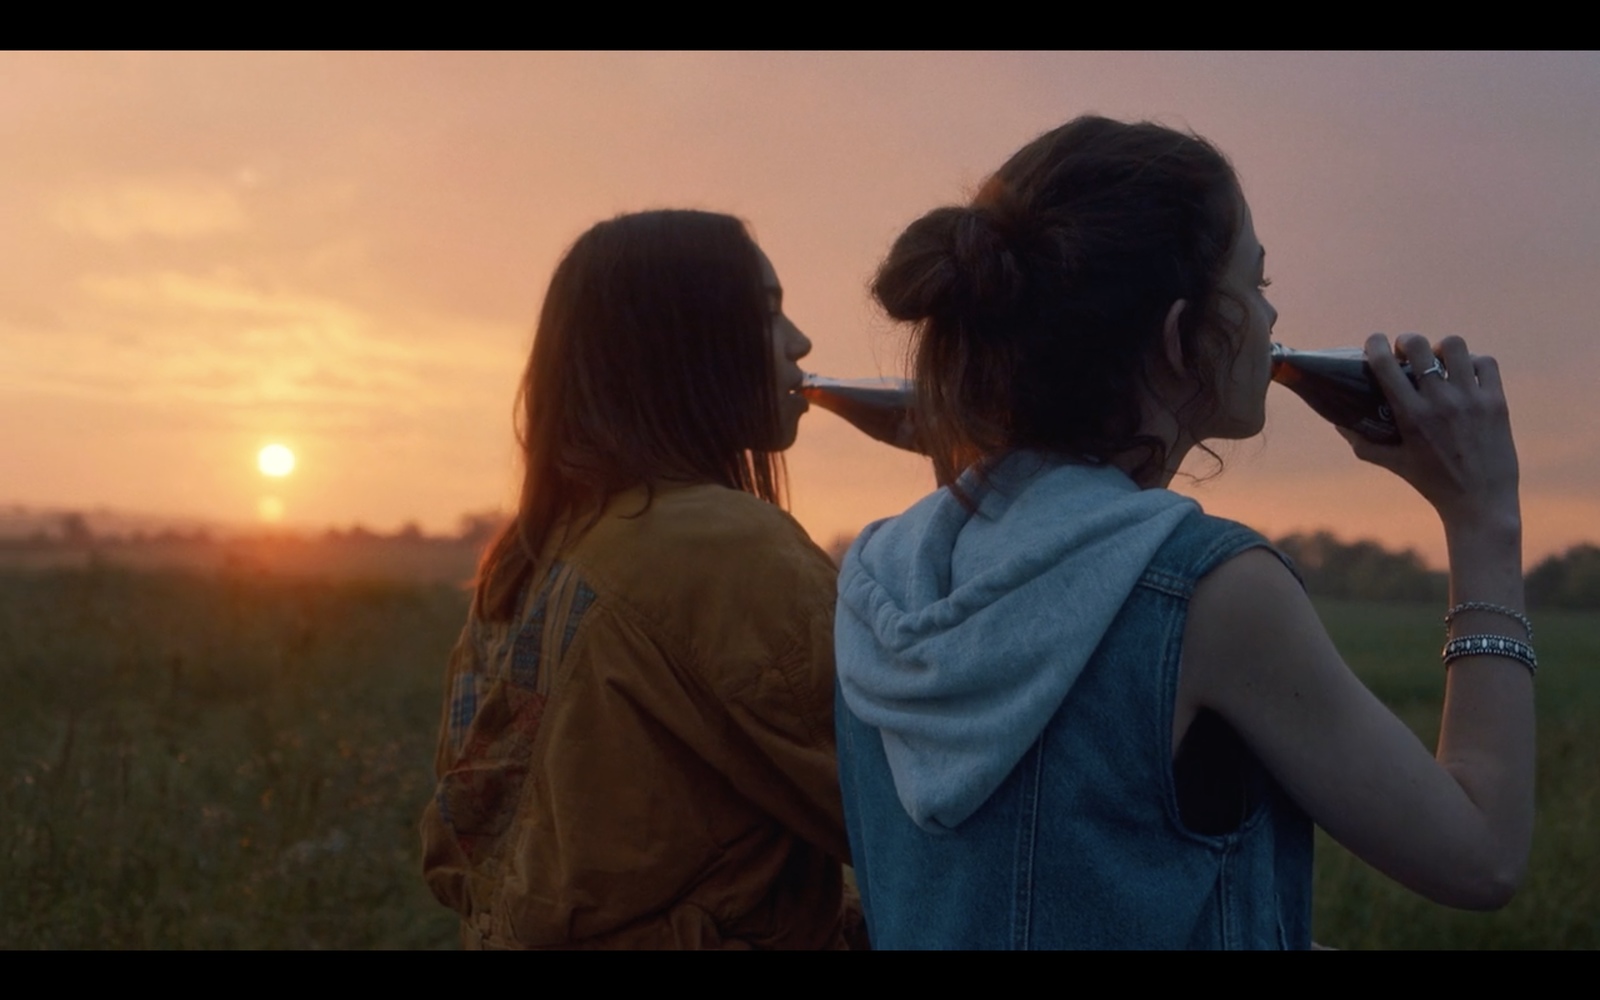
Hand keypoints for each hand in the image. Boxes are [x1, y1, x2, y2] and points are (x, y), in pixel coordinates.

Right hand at [1336, 333, 1520, 528]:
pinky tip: (1465, 375)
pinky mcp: (1496, 402)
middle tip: (1406, 352)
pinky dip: (1473, 363)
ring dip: (1441, 348)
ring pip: (1455, 346)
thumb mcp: (1393, 463)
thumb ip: (1362, 442)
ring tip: (1438, 361)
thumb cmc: (1431, 483)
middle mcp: (1440, 403)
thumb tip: (1338, 423)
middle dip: (1407, 341)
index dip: (1375, 344)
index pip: (1385, 364)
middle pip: (1420, 345)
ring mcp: (1471, 400)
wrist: (1480, 502)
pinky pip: (1485, 362)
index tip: (1374, 343)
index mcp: (1411, 415)